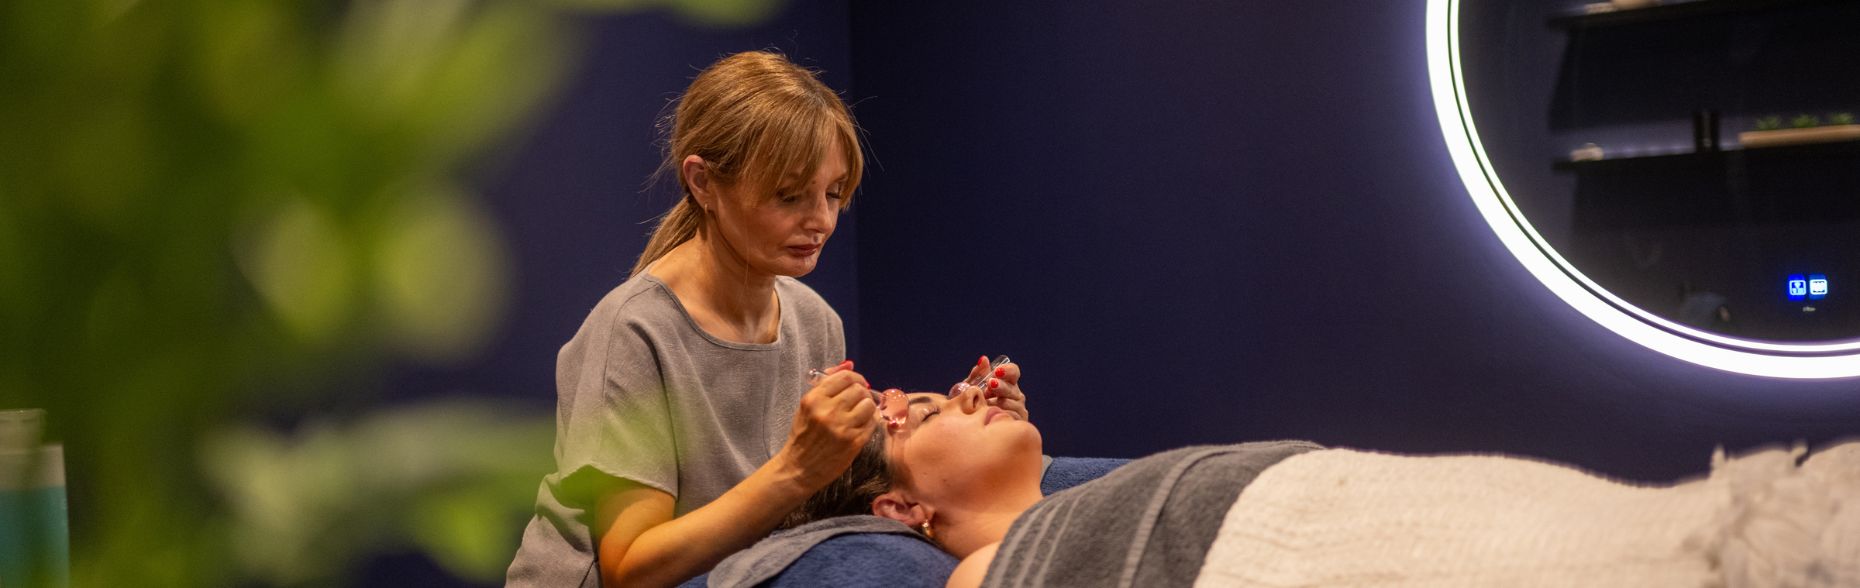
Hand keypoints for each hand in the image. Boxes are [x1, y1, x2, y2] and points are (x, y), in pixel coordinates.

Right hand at [777, 360, 877, 488]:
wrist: (798, 469)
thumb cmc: (803, 436)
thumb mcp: (807, 407)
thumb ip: (827, 385)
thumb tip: (849, 364)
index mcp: (814, 399)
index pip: (845, 377)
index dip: (856, 378)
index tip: (859, 384)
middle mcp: (828, 411)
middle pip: (859, 390)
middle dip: (863, 393)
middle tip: (860, 400)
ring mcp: (842, 428)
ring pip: (869, 405)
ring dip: (868, 407)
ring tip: (861, 414)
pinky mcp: (854, 443)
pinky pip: (872, 424)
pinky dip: (870, 423)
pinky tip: (860, 426)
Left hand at [963, 356, 1028, 421]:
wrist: (968, 428)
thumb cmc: (972, 405)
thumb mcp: (971, 389)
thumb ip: (978, 375)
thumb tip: (983, 360)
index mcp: (1006, 383)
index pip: (1013, 372)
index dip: (1007, 370)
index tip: (997, 371)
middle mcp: (1015, 395)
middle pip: (1012, 387)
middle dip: (1001, 385)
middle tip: (990, 384)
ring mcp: (1018, 409)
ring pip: (1013, 403)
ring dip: (1000, 402)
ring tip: (988, 403)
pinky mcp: (1018, 423)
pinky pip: (1012, 418)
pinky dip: (1002, 416)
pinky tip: (992, 416)